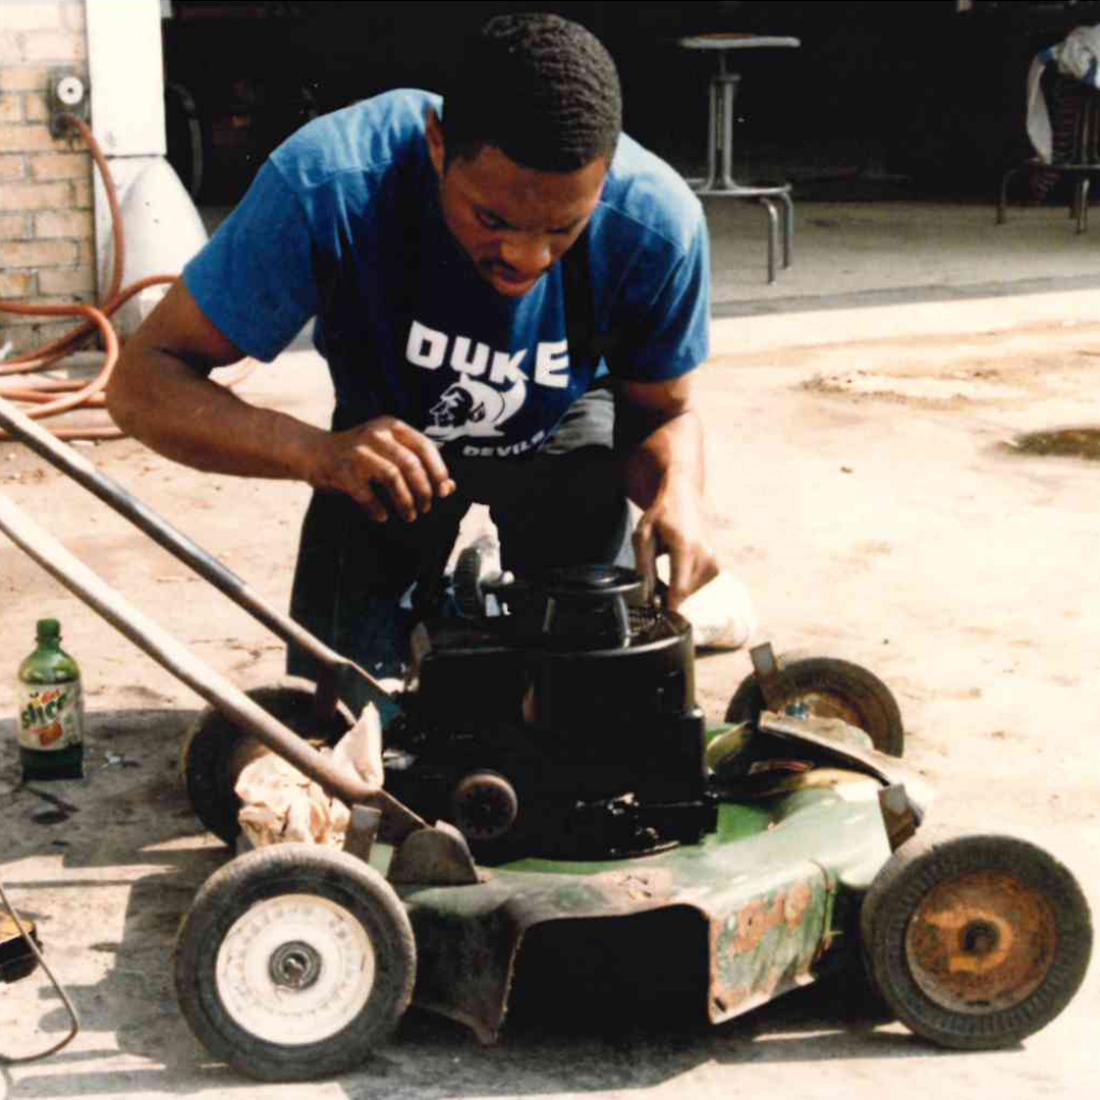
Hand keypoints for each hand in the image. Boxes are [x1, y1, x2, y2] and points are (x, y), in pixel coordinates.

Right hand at [312, 415, 455, 521]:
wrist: (314, 452)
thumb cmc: (361, 455)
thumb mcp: (390, 452)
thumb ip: (419, 465)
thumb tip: (450, 488)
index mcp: (392, 426)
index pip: (424, 445)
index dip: (438, 470)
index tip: (443, 491)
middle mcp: (376, 434)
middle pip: (410, 463)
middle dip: (423, 490)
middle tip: (426, 508)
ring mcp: (358, 451)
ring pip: (392, 477)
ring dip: (405, 501)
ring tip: (410, 515)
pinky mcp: (342, 469)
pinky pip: (366, 493)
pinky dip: (376, 508)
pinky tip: (381, 516)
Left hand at [633, 478, 717, 609]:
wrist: (685, 496)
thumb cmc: (662, 514)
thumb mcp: (643, 536)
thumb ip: (644, 566)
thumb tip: (646, 595)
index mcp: (686, 548)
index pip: (680, 590)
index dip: (669, 608)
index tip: (659, 620)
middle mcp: (705, 556)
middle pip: (684, 593)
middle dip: (667, 596)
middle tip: (653, 586)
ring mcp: (714, 561)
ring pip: (691, 592)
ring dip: (676, 587)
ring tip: (666, 564)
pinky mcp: (717, 566)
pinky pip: (698, 586)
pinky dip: (685, 582)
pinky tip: (678, 566)